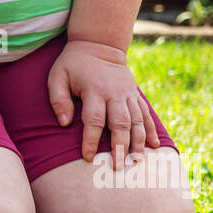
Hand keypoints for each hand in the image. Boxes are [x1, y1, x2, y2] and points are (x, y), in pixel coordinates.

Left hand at [47, 39, 159, 166]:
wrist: (99, 45)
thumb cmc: (73, 64)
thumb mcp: (58, 76)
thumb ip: (58, 99)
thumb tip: (65, 123)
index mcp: (94, 90)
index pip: (94, 119)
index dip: (91, 140)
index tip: (88, 157)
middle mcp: (114, 93)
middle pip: (120, 123)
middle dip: (120, 146)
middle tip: (118, 167)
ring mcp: (127, 94)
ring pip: (137, 121)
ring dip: (138, 142)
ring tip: (137, 161)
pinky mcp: (135, 95)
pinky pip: (146, 114)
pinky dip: (151, 130)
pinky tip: (155, 146)